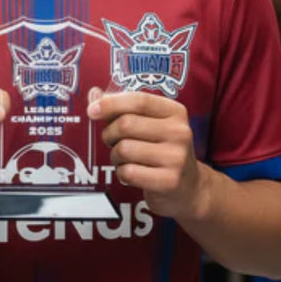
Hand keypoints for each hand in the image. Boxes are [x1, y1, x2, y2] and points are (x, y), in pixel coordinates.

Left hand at [87, 88, 203, 219]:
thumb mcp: (148, 124)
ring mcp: (176, 157)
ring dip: (115, 155)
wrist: (188, 188)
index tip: (91, 110)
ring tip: (125, 159)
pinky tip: (131, 174)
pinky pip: (128, 172)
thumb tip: (94, 94)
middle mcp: (179, 132)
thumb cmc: (161, 150)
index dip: (111, 103)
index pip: (138, 100)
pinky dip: (122, 173)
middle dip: (110, 133)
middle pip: (126, 124)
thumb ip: (121, 108)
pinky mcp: (169, 181)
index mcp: (175, 111)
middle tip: (113, 141)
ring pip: (124, 149)